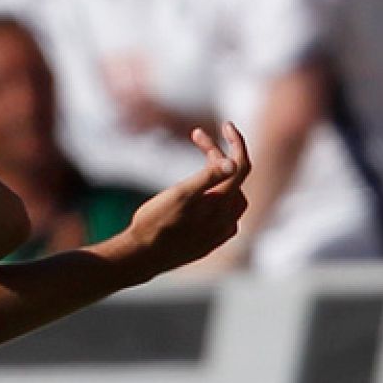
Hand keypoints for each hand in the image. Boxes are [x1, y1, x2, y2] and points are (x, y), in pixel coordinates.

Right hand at [118, 122, 251, 276]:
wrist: (142, 257)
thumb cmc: (155, 223)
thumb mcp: (179, 194)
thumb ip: (207, 177)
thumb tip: (233, 162)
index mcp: (221, 203)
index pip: (240, 165)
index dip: (236, 142)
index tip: (225, 124)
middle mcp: (227, 219)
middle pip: (234, 178)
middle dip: (219, 154)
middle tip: (196, 137)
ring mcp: (219, 233)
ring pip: (233, 197)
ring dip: (221, 176)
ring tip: (203, 164)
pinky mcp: (210, 243)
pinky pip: (225, 215)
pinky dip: (218, 198)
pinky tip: (202, 200)